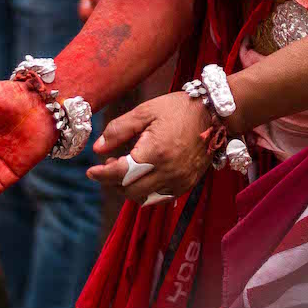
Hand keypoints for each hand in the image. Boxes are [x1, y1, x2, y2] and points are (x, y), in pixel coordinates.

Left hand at [87, 92, 214, 203]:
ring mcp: (179, 180)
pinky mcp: (187, 184)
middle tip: (111, 165)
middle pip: (129, 190)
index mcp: (155, 152)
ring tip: (128, 170)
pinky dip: (147, 191)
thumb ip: (119, 129)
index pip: (119, 174)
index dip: (101, 174)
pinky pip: (160, 197)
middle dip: (114, 181)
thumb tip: (98, 148)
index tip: (91, 171)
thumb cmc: (179, 109)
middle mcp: (168, 171)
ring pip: (144, 198)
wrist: (215, 114)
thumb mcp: (146, 111)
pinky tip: (145, 175)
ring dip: (129, 188)